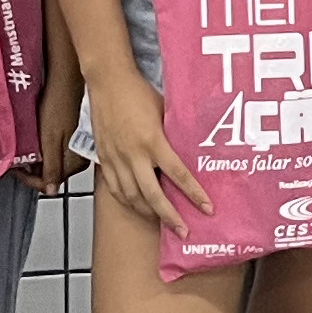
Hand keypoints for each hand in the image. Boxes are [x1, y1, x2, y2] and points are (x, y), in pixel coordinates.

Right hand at [87, 77, 206, 226]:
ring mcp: (116, 158)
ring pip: (132, 197)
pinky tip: (138, 206)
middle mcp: (133, 154)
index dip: (194, 194)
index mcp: (153, 140)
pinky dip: (128, 202)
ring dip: (149, 213)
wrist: (107, 81)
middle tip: (184, 231)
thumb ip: (175, 135)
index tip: (208, 208)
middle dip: (170, 217)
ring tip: (163, 221)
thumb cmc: (139, 92)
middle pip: (153, 195)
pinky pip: (115, 189)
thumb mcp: (165, 111)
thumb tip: (192, 152)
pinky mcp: (104, 159)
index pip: (178, 174)